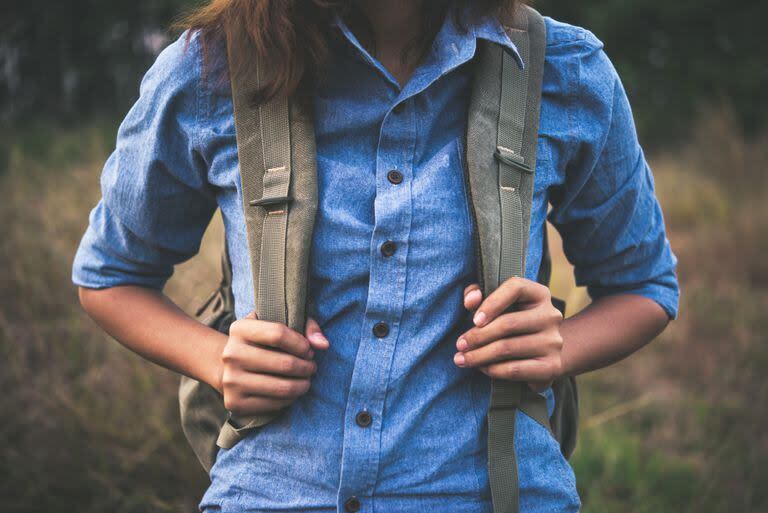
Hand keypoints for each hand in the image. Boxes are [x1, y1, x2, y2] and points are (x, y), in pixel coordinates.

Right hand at [217, 312, 329, 416]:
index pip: (278, 334)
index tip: (309, 349)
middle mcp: (231, 354)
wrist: (228, 368)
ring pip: (282, 387)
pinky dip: (290, 399)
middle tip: (312, 367)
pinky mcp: (235, 403)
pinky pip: (274, 404)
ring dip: (303, 385)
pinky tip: (292, 391)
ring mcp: (230, 380)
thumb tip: (323, 344)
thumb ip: (306, 325)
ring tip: (306, 380)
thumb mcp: (279, 324)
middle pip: (284, 363)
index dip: (301, 343)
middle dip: (306, 367)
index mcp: (239, 329)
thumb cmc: (262, 343)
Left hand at [454, 277, 563, 391]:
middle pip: (508, 323)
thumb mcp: (498, 305)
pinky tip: (481, 368)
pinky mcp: (552, 366)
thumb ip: (479, 295)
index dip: (492, 302)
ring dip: (479, 356)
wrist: (546, 353)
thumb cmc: (514, 323)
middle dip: (477, 336)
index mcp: (539, 294)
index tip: (474, 320)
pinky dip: (492, 370)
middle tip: (460, 345)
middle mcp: (550, 316)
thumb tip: (471, 300)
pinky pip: (514, 369)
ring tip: (462, 359)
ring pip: (507, 348)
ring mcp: (553, 342)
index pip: (516, 288)